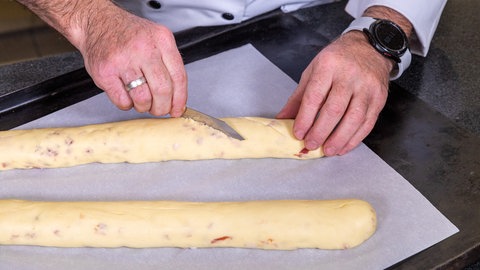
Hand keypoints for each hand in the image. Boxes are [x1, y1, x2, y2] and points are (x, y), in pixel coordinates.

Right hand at [75, 4, 186, 116]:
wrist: (97, 22)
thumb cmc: (128, 34)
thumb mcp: (156, 39)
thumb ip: (169, 64)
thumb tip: (178, 98)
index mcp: (161, 40)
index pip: (179, 77)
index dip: (180, 99)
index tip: (177, 109)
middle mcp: (144, 48)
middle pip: (162, 90)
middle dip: (162, 107)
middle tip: (159, 109)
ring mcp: (123, 60)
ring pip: (143, 99)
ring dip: (144, 107)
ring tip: (141, 101)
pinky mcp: (105, 71)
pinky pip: (122, 101)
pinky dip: (127, 104)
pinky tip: (126, 95)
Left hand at [277, 31, 391, 155]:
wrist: (369, 48)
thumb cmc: (337, 60)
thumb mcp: (313, 71)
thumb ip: (298, 97)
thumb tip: (283, 118)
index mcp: (328, 66)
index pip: (315, 97)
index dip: (305, 118)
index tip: (299, 133)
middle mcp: (349, 75)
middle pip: (334, 109)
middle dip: (321, 131)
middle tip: (311, 145)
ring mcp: (367, 87)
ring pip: (354, 118)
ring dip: (339, 138)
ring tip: (328, 150)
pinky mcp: (379, 98)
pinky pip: (368, 122)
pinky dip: (355, 138)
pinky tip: (344, 146)